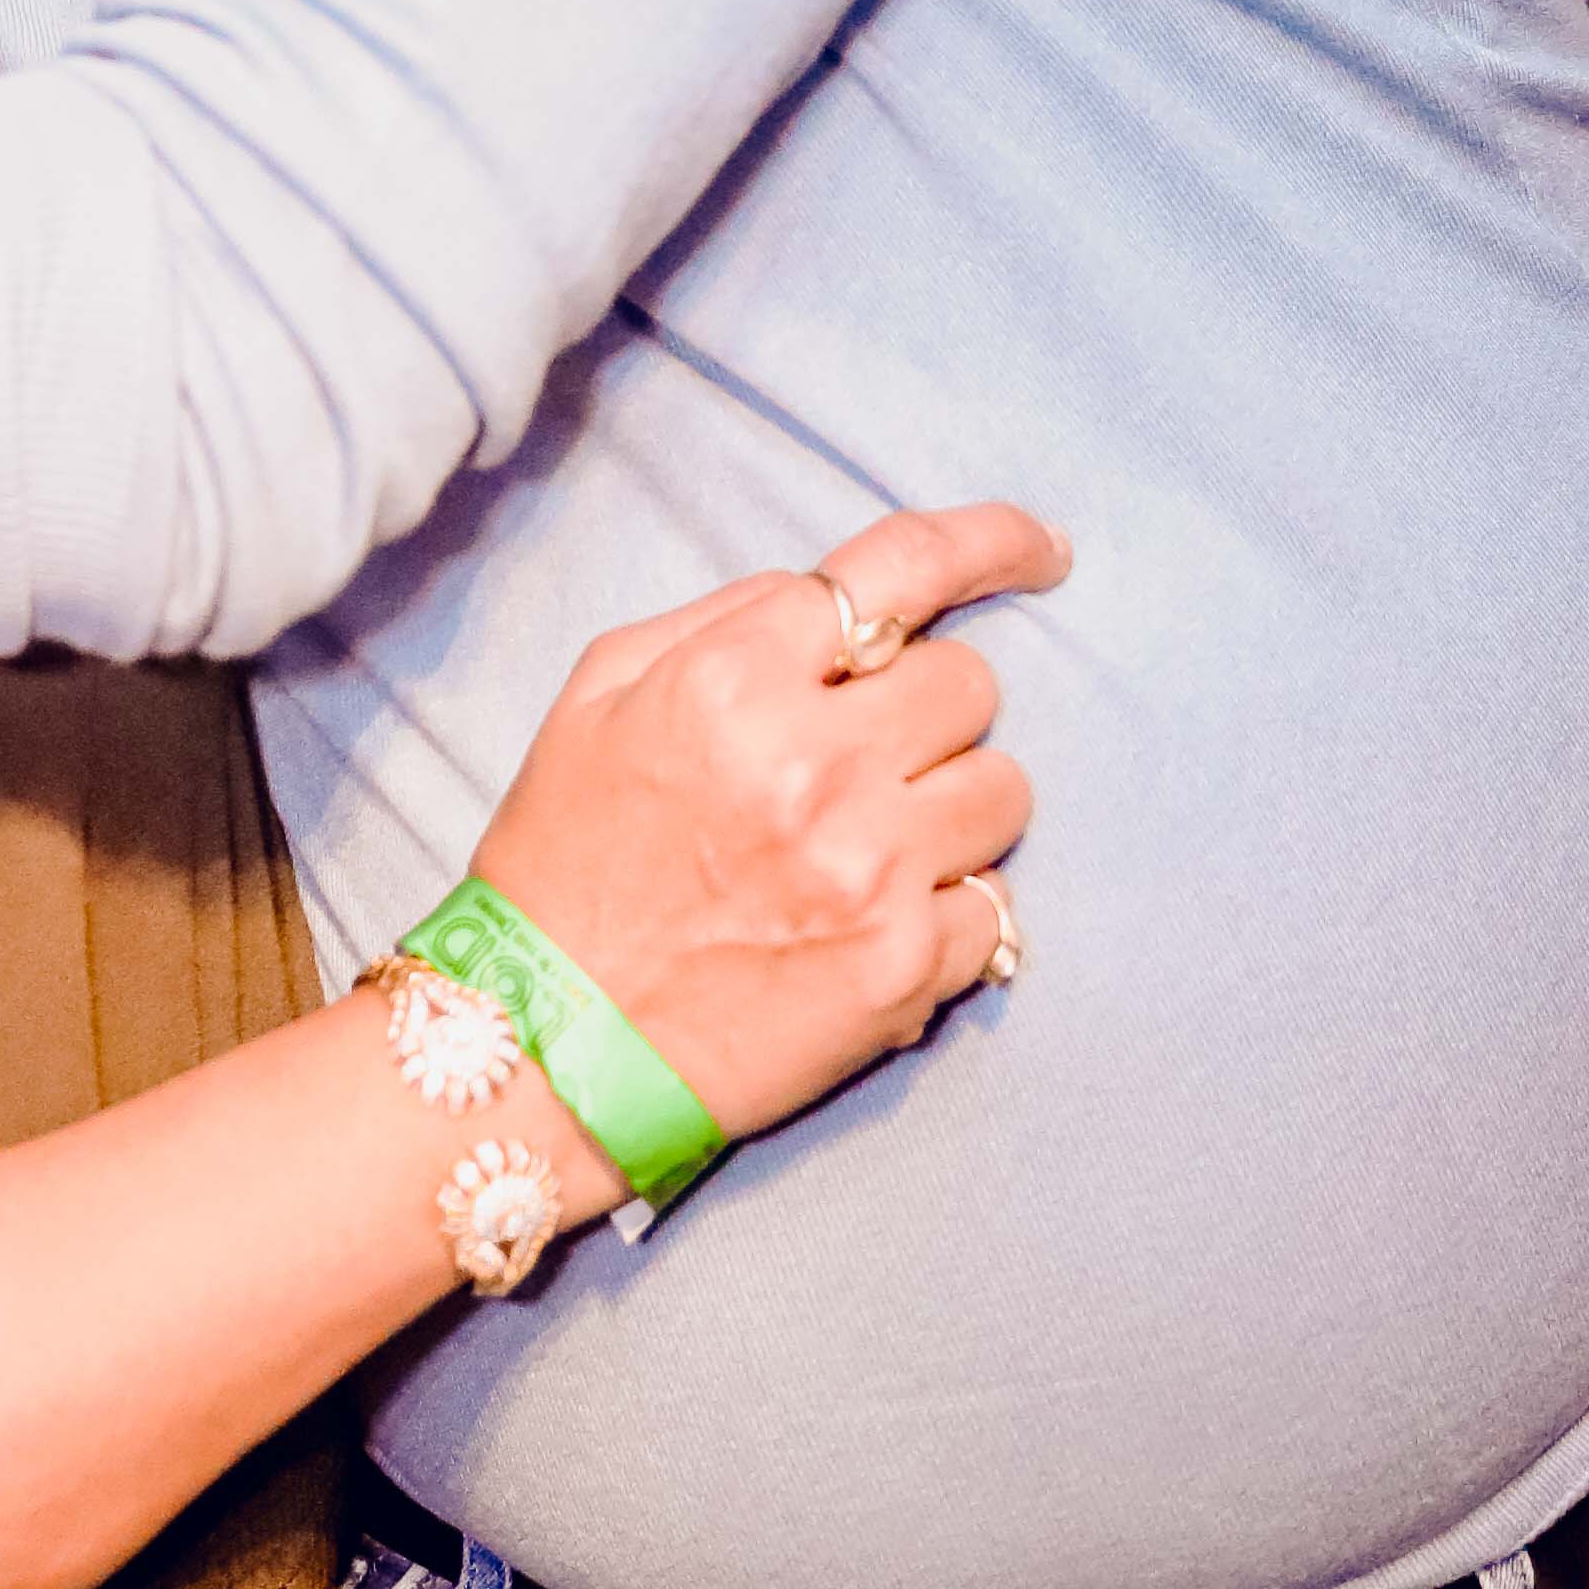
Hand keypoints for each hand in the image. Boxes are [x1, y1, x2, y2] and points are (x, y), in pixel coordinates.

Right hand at [470, 494, 1055, 1166]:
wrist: (544, 1046)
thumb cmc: (565, 858)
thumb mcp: (599, 694)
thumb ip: (723, 620)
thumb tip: (840, 600)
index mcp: (730, 677)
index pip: (902, 567)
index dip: (992, 542)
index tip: (1044, 552)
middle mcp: (812, 764)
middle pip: (969, 682)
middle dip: (926, 708)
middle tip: (866, 756)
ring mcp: (868, 870)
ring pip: (1004, 790)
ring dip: (951, 804)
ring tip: (873, 844)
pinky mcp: (902, 966)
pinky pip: (994, 903)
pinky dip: (944, 907)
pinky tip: (871, 920)